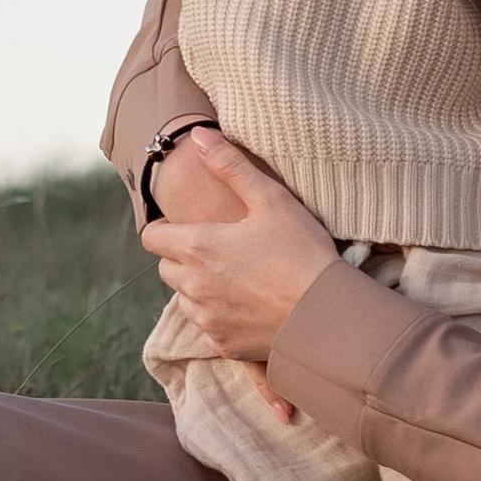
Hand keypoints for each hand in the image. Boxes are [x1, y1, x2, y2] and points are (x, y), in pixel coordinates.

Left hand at [141, 128, 340, 373]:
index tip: (187, 226)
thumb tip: (197, 136)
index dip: (165, 229)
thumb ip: (230, 165)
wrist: (328, 316)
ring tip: (236, 277)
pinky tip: (248, 305)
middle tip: (219, 249)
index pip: (151, 238)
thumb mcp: (271, 199)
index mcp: (197, 247)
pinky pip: (206, 326)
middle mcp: (193, 286)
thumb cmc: (302, 252)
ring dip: (198, 287)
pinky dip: (218, 315)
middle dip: (183, 257)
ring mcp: (206, 319)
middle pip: (166, 268)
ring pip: (184, 298)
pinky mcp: (223, 345)